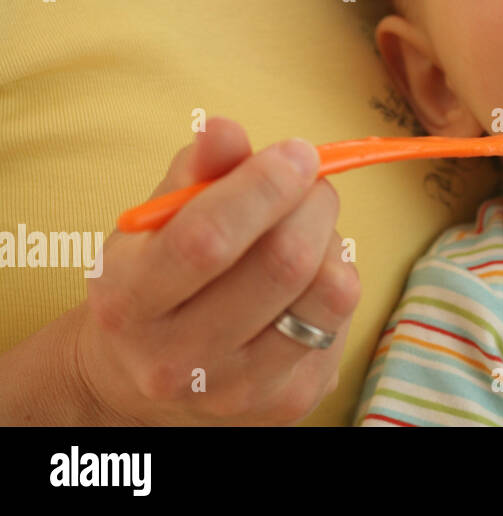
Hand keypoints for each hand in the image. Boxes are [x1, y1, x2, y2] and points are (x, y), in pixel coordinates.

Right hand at [74, 118, 359, 424]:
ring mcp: (238, 390)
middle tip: (311, 181)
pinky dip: (338, 278)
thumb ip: (194, 171)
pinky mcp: (289, 403)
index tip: (297, 152)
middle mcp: (178, 359)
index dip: (264, 186)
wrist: (145, 376)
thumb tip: (224, 128)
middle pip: (283, 263)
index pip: (207, 239)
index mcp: (130, 301)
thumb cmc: (159, 275)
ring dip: (333, 240)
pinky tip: (308, 278)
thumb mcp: (155, 222)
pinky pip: (344, 319)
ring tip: (309, 229)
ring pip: (329, 292)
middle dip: (313, 202)